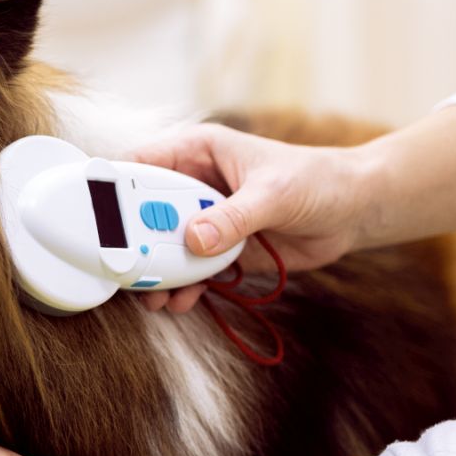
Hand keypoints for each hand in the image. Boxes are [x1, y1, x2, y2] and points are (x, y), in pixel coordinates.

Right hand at [128, 125, 369, 312]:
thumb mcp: (274, 194)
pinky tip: (181, 302)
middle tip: (128, 269)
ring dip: (157, 274)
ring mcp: (204, 219)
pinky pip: (190, 270)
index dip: (118, 190)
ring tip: (155, 298)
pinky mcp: (219, 249)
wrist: (354, 210)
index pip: (142, 166)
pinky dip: (182, 288)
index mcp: (197, 152)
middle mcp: (193, 185)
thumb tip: (195, 240)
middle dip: (135, 243)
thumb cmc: (317, 180)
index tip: (102, 220)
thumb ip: (233, 217)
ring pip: (163, 247)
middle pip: (145, 214)